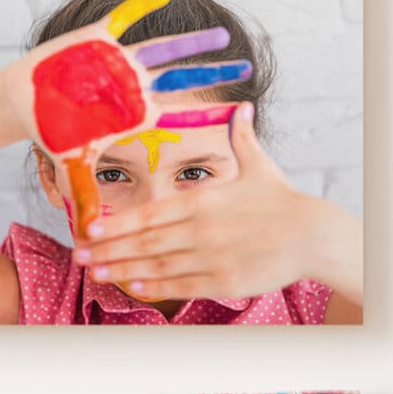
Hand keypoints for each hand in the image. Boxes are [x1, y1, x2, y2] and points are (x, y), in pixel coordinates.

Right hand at [0, 0, 250, 238]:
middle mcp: (134, 87)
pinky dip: (140, 9)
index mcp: (135, 114)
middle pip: (182, 80)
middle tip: (247, 67)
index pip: (179, 114)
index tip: (240, 110)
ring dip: (190, 42)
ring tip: (220, 34)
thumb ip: (85, 197)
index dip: (208, 112)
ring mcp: (119, 62)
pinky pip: (122, 20)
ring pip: (162, 50)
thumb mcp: (72, 167)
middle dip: (212, 72)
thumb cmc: (53, 133)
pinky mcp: (96, 39)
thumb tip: (89, 237)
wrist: (25, 101)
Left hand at [73, 102, 363, 302]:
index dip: (115, 224)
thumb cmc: (284, 201)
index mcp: (202, 200)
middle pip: (144, 241)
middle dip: (107, 250)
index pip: (148, 214)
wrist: (312, 234)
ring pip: (157, 266)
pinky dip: (155, 286)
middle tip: (79, 255)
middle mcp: (200, 229)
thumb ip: (242, 138)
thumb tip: (243, 107)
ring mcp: (211, 257)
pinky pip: (181, 284)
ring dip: (123, 270)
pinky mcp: (224, 280)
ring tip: (97, 273)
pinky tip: (134, 285)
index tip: (89, 229)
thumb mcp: (259, 166)